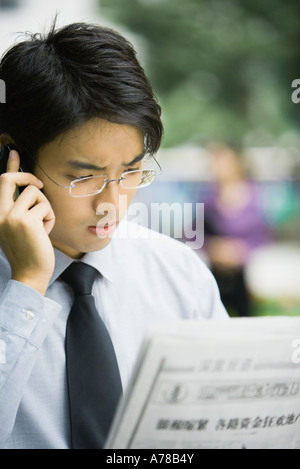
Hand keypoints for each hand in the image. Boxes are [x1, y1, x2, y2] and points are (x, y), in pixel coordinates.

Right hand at [0, 149, 55, 294]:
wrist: (30, 274)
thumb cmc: (28, 251)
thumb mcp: (18, 227)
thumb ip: (20, 206)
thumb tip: (31, 187)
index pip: (1, 182)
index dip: (9, 165)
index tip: (14, 150)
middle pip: (9, 178)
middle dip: (26, 175)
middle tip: (39, 184)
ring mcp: (11, 215)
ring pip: (35, 192)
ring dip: (45, 207)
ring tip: (43, 226)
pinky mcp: (26, 220)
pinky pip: (46, 206)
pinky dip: (50, 218)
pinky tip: (45, 233)